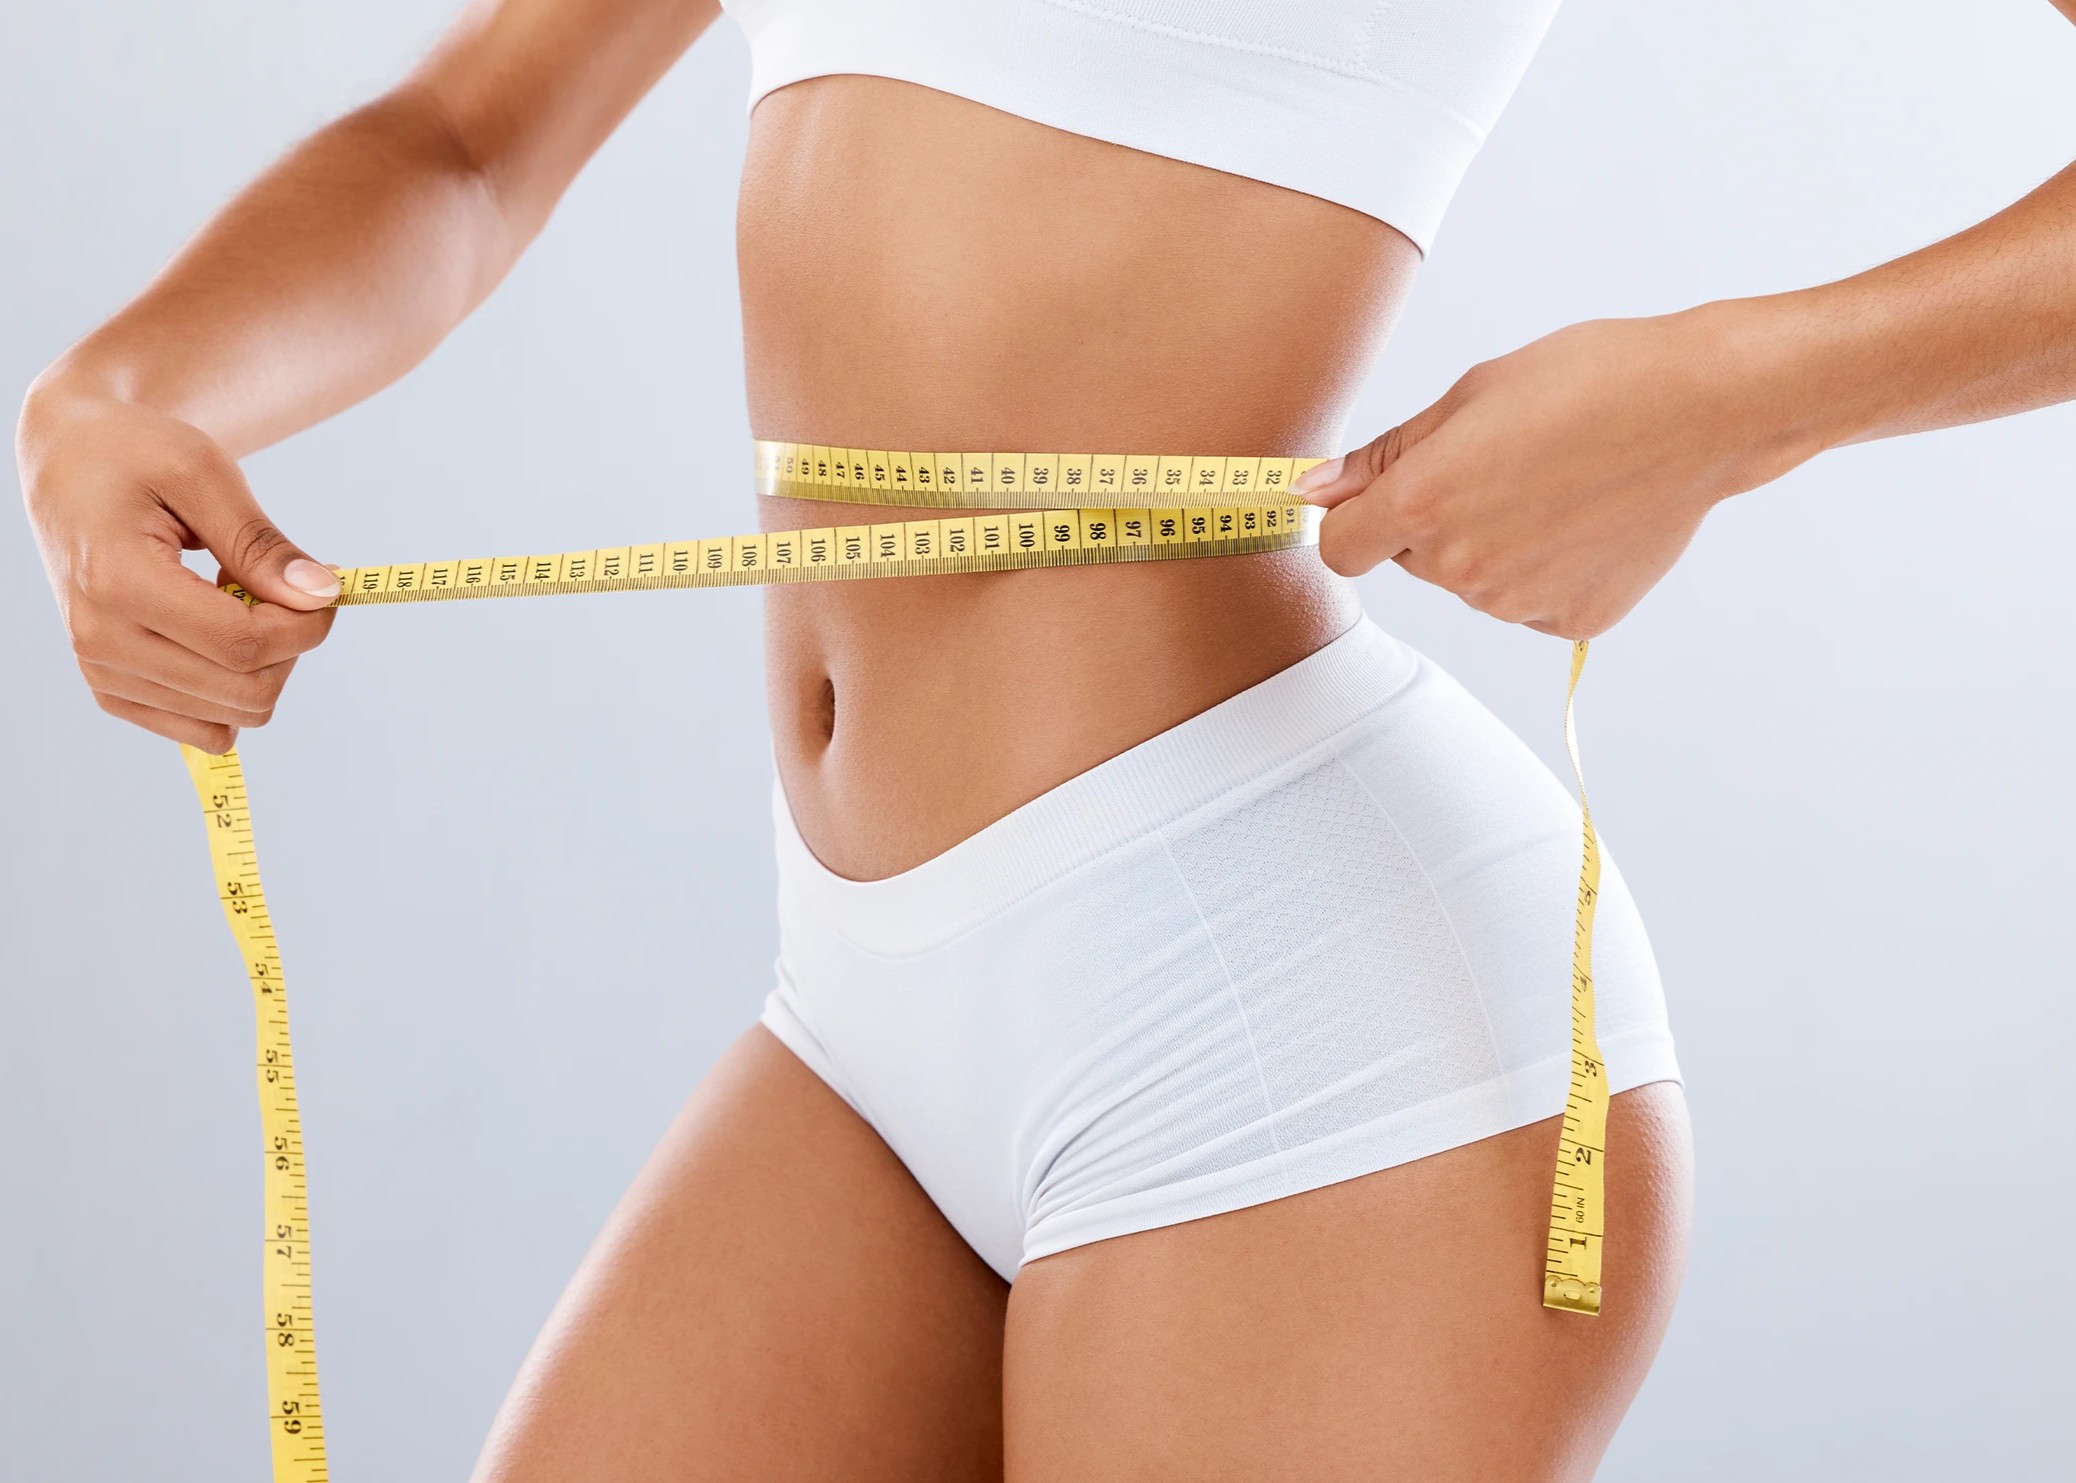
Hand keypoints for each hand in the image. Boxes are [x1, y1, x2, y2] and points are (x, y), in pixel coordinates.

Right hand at [19, 389, 339, 751]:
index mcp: (118, 584)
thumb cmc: (135, 454)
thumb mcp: (203, 474)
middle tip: (279, 588)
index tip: (326, 586)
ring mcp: (102, 672)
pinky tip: (216, 631)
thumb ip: (261, 543)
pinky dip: (231, 688)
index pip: (245, 646)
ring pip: (229, 717)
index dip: (308, 625)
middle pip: (245, 692)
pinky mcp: (113, 689)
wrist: (69, 463)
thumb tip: (322, 595)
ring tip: (231, 599)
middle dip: (289, 645)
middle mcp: (100, 640)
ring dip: (260, 665)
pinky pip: (203, 728)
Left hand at [1295, 306, 1822, 637]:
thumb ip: (1385, 456)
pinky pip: (1528, 600)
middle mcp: (1463, 569)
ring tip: (1553, 484)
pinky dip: (1544, 568)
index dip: (1352, 520)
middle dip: (1434, 521)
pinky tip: (1584, 518)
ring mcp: (1518, 602)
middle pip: (1410, 560)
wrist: (1703, 408)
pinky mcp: (1570, 620)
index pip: (1339, 549)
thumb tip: (1316, 490)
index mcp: (1423, 505)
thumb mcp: (1469, 396)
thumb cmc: (1591, 381)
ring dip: (1492, 543)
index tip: (1375, 499)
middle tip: (1499, 464)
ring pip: (1472, 581)